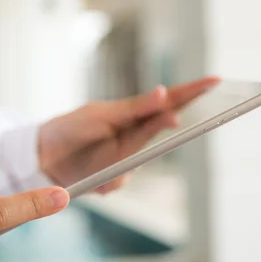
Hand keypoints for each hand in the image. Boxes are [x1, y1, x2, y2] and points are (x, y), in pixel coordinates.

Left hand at [38, 76, 219, 193]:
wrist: (44, 155)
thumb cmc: (72, 127)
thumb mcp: (102, 114)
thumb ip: (136, 109)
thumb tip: (164, 94)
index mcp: (134, 113)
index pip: (169, 101)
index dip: (192, 92)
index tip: (215, 80)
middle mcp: (136, 135)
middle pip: (163, 128)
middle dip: (174, 122)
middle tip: (187, 112)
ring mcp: (128, 158)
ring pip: (142, 160)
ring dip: (128, 159)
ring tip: (104, 156)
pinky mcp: (116, 178)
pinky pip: (121, 181)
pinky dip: (109, 179)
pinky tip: (91, 174)